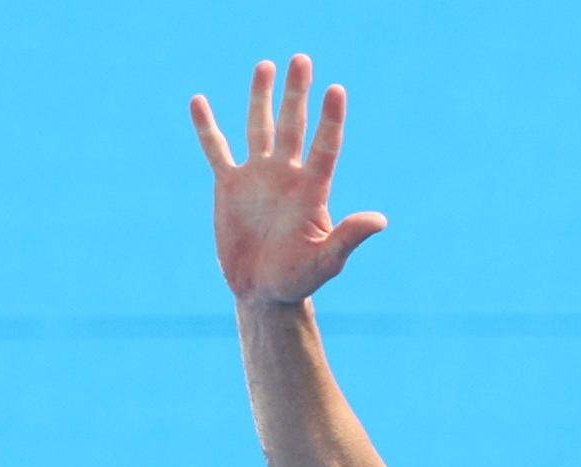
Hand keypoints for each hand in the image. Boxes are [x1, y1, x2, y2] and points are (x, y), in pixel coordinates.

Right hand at [190, 56, 386, 305]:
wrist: (264, 293)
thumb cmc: (299, 279)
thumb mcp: (327, 260)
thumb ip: (349, 236)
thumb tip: (381, 220)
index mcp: (311, 191)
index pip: (325, 147)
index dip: (330, 119)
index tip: (336, 89)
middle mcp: (286, 176)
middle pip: (292, 125)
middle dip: (297, 94)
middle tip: (302, 60)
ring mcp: (258, 177)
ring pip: (258, 127)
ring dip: (262, 97)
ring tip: (267, 65)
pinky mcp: (230, 185)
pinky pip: (216, 150)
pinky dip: (207, 128)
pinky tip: (199, 102)